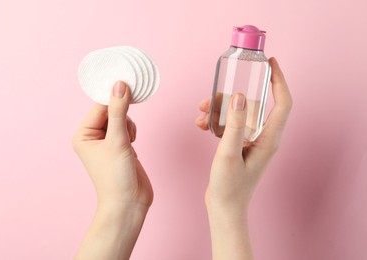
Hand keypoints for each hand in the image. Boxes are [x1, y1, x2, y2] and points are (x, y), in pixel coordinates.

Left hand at [73, 81, 152, 259]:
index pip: (99, 106)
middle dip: (122, 117)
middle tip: (126, 129)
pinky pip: (127, 128)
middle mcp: (93, 137)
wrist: (129, 203)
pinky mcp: (120, 147)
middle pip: (111, 111)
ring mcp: (107, 142)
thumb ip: (119, 111)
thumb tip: (120, 85)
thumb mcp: (117, 140)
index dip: (113, 97)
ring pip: (121, 119)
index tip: (128, 83)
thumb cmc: (116, 177)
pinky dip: (132, 133)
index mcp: (83, 135)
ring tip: (128, 144)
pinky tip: (132, 146)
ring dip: (128, 126)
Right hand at [196, 57, 291, 258]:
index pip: (282, 102)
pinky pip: (230, 124)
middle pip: (255, 105)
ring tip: (201, 111)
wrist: (224, 208)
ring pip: (239, 113)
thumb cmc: (229, 187)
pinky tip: (201, 124)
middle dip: (234, 94)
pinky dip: (216, 121)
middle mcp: (263, 137)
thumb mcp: (228, 153)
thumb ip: (234, 124)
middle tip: (218, 89)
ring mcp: (251, 141)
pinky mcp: (240, 145)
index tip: (271, 63)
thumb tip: (238, 96)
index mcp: (268, 138)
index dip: (279, 80)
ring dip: (220, 109)